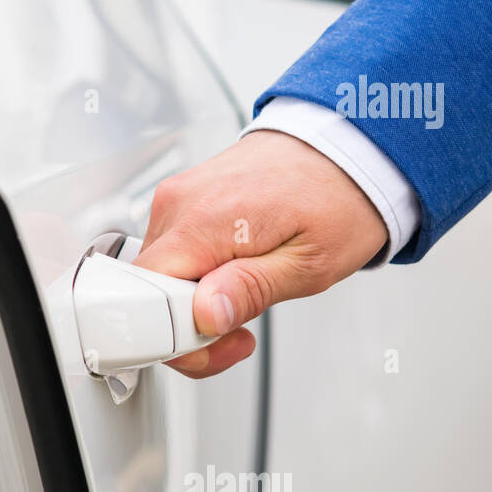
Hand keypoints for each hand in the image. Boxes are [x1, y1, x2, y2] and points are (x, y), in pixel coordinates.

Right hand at [134, 130, 388, 377]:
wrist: (343, 149)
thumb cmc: (337, 198)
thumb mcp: (310, 262)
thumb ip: (251, 289)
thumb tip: (205, 313)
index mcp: (202, 221)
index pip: (148, 299)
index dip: (179, 336)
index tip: (219, 341)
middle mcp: (177, 204)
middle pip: (148, 291)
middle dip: (187, 325)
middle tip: (237, 330)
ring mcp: (176, 199)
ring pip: (158, 276)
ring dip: (192, 302)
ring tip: (244, 294)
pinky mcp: (182, 200)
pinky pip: (170, 252)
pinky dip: (193, 274)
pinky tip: (230, 273)